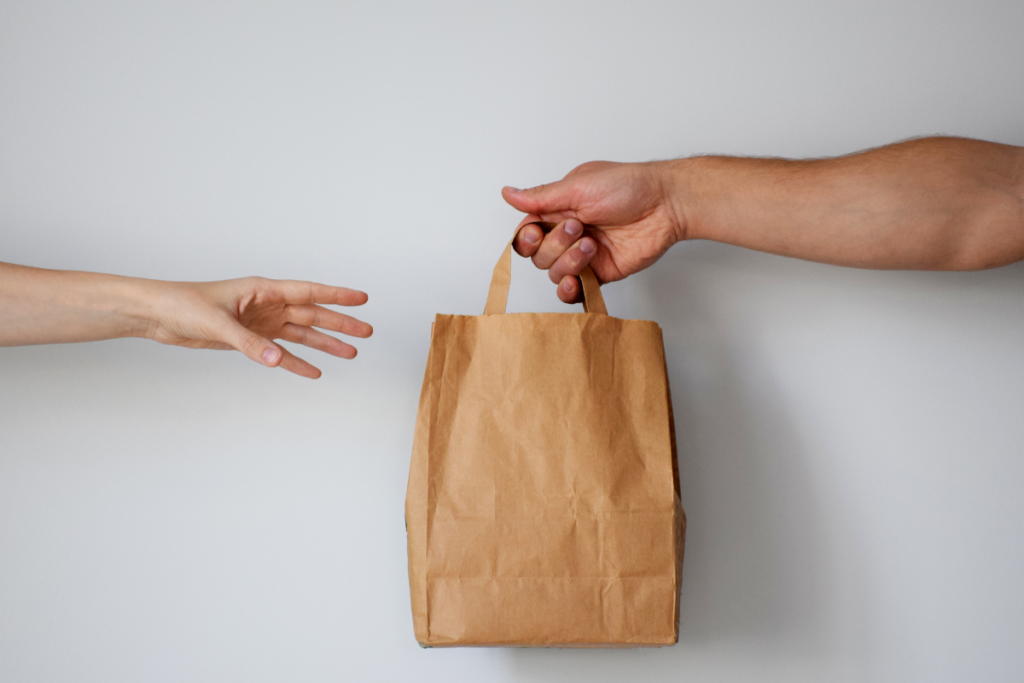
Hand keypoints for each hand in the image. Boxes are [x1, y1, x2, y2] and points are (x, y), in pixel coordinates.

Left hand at [143, 277, 371, 378]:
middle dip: (340, 323)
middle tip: (366, 332)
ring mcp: (260, 323)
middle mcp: (267, 305)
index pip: (309, 292)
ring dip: (325, 344)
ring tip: (351, 353)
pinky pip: (281, 353)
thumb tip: (277, 359)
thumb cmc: (183, 304)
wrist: (159, 315)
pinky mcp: (250, 340)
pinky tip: (314, 372)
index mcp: (263, 290)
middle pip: (312, 315)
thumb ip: (250, 343)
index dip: (337, 295)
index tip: (362, 298)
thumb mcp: (218, 322)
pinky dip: (297, 363)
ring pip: (301, 335)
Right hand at [502, 160, 686, 302]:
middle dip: (555, 246)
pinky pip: (574, 291)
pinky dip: (569, 290)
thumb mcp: (578, 185)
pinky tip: (576, 281)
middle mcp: (568, 234)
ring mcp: (583, 256)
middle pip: (538, 256)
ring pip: (554, 273)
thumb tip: (508, 193)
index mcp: (559, 210)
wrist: (666, 205)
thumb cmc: (628, 186)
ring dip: (568, 262)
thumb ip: (541, 197)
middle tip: (579, 228)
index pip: (527, 232)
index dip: (526, 238)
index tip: (537, 233)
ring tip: (592, 245)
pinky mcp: (600, 273)